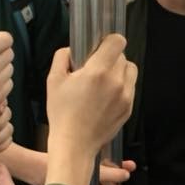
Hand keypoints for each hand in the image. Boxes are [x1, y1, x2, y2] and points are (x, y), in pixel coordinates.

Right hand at [46, 35, 136, 184]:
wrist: (74, 143)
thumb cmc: (62, 112)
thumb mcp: (53, 80)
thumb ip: (62, 57)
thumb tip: (72, 50)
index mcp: (98, 71)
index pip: (117, 41)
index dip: (109, 41)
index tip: (99, 47)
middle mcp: (116, 82)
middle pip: (123, 56)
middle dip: (110, 58)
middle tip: (95, 69)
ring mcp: (126, 96)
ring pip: (130, 70)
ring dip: (119, 71)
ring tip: (104, 82)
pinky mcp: (129, 108)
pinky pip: (130, 88)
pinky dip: (121, 87)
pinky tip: (106, 97)